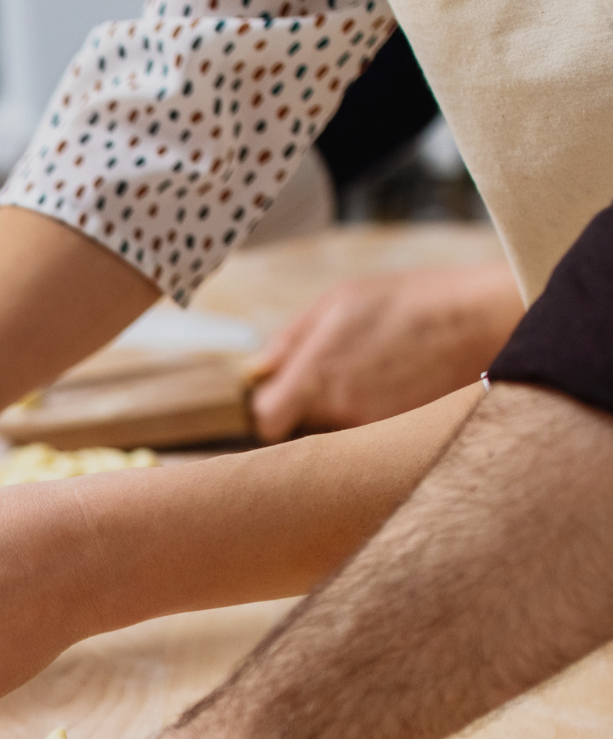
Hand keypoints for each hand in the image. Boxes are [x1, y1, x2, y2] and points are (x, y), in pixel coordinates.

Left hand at [249, 264, 522, 441]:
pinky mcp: (396, 437)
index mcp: (315, 373)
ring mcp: (370, 428)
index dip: (270, 408)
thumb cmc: (410, 301)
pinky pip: (368, 437)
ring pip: (335, 431)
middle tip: (339, 373)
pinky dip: (375, 417)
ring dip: (344, 409)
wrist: (483, 320)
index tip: (282, 394)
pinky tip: (399, 386)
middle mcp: (338, 409)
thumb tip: (254, 372)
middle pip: (300, 427)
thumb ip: (289, 340)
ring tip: (378, 371)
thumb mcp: (342, 300)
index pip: (267, 421)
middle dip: (308, 407)